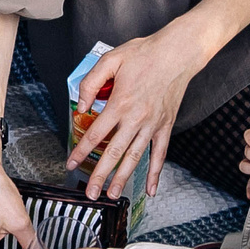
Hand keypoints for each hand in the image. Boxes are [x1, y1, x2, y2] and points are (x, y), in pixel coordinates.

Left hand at [69, 27, 207, 201]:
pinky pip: (160, 154)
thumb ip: (92, 82)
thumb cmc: (145, 54)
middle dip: (100, 175)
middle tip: (90, 193)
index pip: (96, 134)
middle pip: (114, 153)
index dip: (81, 151)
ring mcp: (152, 125)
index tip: (71, 163)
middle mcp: (136, 119)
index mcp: (120, 103)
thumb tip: (82, 105)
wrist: (177, 53)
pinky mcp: (166, 126)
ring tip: (113, 195)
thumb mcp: (111, 59)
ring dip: (123, 178)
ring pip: (135, 158)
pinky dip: (156, 173)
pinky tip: (151, 189)